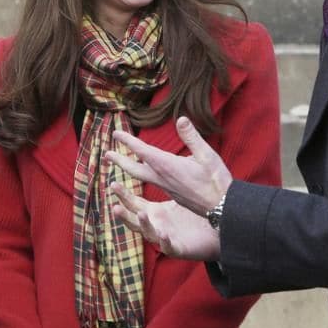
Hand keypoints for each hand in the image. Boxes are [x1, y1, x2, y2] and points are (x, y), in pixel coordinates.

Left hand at [106, 116, 232, 214]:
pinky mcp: (171, 194)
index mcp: (167, 166)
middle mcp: (162, 178)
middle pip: (134, 168)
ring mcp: (166, 187)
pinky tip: (146, 173)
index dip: (128, 141)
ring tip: (119, 162)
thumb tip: (181, 119)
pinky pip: (151, 182)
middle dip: (119, 160)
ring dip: (128, 167)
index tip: (115, 134)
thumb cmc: (215, 181)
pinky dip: (142, 175)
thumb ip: (192, 137)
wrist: (221, 208)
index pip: (142, 151)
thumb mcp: (207, 155)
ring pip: (141, 176)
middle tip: (106, 153)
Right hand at [111, 181, 220, 260]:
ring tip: (140, 214)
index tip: (112, 183)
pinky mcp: (178, 249)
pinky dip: (165, 241)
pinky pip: (169, 246)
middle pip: (134, 220)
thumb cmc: (193, 216)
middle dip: (124, 214)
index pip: (133, 203)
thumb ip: (167, 178)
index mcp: (154, 213)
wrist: (213, 234)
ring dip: (143, 225)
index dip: (123, 195)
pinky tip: (164, 233)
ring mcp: (165, 238)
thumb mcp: (178, 194)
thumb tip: (159, 156)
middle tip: (115, 206)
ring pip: (149, 234)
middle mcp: (155, 226)